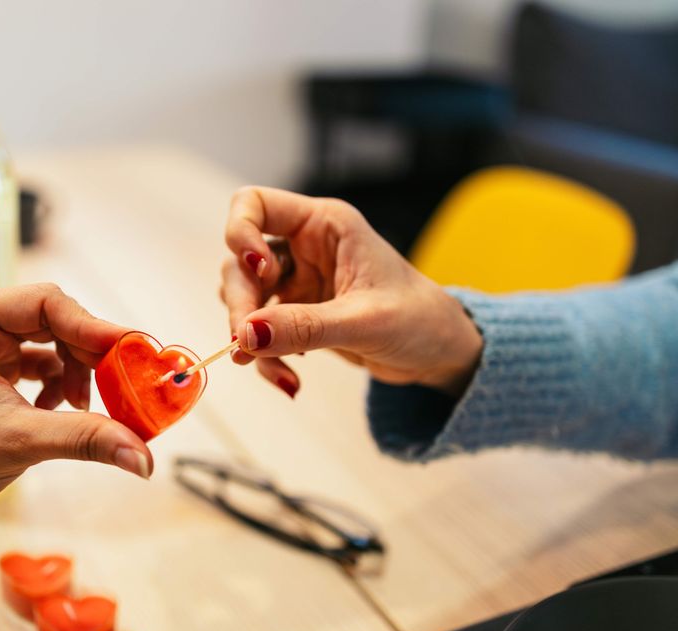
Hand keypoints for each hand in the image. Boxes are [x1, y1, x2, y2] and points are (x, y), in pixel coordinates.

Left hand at [0, 284, 151, 550]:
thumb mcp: (18, 442)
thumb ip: (85, 438)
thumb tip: (145, 458)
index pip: (43, 303)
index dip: (92, 326)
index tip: (131, 350)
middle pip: (54, 318)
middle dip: (89, 353)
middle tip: (124, 383)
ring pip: (52, 339)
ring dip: (77, 371)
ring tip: (85, 408)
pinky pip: (42, 359)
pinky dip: (60, 383)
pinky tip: (62, 410)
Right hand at [220, 186, 482, 397]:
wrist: (438, 354)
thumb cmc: (418, 320)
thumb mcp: (364, 321)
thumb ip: (304, 326)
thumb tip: (245, 335)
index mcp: (323, 225)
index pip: (254, 203)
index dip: (240, 233)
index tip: (257, 272)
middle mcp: (303, 246)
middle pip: (239, 261)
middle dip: (240, 303)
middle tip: (245, 343)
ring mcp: (296, 281)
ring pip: (242, 298)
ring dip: (248, 336)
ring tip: (275, 367)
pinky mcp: (294, 314)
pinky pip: (259, 332)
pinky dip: (264, 357)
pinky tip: (290, 379)